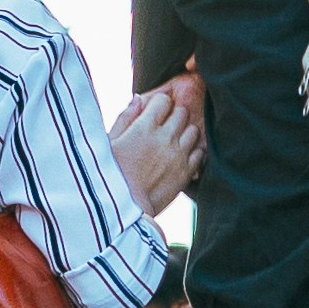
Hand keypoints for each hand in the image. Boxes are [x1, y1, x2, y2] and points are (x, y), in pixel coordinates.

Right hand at [107, 76, 205, 214]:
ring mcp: (178, 154)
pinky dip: (193, 152)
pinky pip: (200, 152)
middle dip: (174, 116)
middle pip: (181, 112)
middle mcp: (164, 137)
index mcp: (144, 126)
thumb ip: (125, 118)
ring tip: (174, 142)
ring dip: (185, 133)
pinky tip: (181, 157)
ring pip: (194, 130)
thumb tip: (138, 99)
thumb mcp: (109, 142)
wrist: (123, 208)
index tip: (154, 114)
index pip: (163, 100)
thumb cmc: (109, 175)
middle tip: (164, 128)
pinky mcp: (186, 171)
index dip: (159, 105)